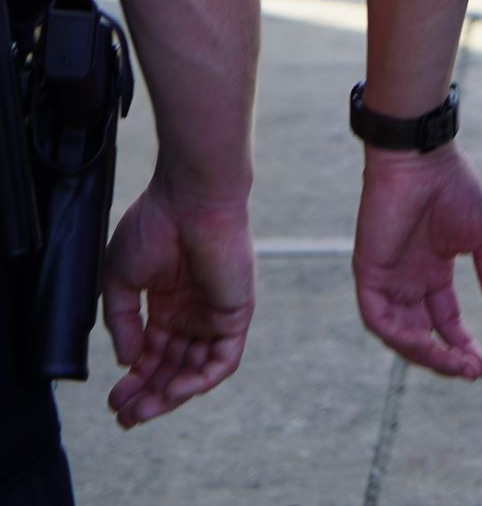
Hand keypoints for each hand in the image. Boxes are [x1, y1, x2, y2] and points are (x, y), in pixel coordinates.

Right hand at [100, 176, 255, 427]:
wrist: (189, 200)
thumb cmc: (155, 227)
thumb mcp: (121, 281)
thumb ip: (122, 323)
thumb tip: (127, 361)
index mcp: (167, 303)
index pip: (152, 353)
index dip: (133, 380)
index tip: (112, 401)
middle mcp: (193, 312)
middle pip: (173, 366)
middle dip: (148, 394)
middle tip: (124, 416)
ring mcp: (215, 314)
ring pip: (196, 369)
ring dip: (171, 394)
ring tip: (142, 411)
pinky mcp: (236, 313)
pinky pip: (223, 358)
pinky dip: (201, 379)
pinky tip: (174, 391)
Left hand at [352, 145, 481, 378]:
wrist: (422, 161)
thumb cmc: (453, 188)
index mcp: (432, 272)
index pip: (444, 320)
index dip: (462, 344)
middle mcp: (407, 281)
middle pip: (422, 334)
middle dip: (446, 357)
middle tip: (473, 371)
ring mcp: (387, 280)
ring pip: (400, 334)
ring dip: (426, 354)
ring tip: (456, 364)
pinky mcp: (369, 274)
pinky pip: (380, 318)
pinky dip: (402, 336)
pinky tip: (427, 344)